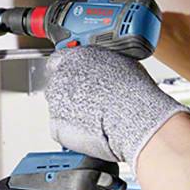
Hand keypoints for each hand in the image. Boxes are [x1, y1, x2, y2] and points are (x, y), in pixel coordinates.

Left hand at [44, 47, 188, 167]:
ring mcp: (56, 102)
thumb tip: (104, 67)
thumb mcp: (121, 63)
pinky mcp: (56, 125)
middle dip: (71, 93)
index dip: (69, 70)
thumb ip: (102, 63)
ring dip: (72, 113)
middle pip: (58, 85)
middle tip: (91, 102)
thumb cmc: (132, 91)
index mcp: (76, 57)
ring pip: (59, 108)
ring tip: (96, 118)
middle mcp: (61, 77)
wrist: (133, 118)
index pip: (59, 60)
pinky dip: (72, 132)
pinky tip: (90, 130)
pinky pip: (61, 129)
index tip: (76, 78)